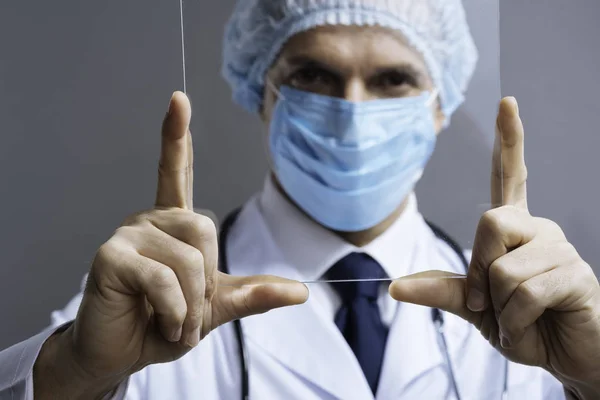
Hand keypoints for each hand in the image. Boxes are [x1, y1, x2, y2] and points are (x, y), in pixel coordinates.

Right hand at [35, 92, 307, 397]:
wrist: (123, 353)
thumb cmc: (163, 322)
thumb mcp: (215, 308)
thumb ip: (252, 293)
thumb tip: (301, 291)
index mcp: (173, 223)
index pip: (177, 171)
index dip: (177, 136)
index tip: (178, 99)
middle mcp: (150, 219)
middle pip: (205, 229)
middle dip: (207, 284)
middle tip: (187, 313)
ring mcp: (128, 234)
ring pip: (190, 259)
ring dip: (192, 306)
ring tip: (174, 322)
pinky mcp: (111, 256)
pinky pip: (164, 279)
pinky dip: (175, 312)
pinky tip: (163, 324)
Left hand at [390, 98, 599, 396]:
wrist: (564, 356)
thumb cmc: (525, 324)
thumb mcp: (474, 306)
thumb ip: (442, 290)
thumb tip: (395, 287)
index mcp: (513, 229)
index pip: (510, 176)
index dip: (509, 140)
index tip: (507, 103)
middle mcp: (538, 229)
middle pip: (489, 223)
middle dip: (479, 271)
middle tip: (488, 302)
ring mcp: (559, 249)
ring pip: (504, 267)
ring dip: (500, 306)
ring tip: (519, 316)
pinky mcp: (577, 275)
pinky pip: (524, 294)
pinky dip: (515, 323)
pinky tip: (533, 326)